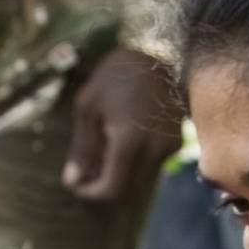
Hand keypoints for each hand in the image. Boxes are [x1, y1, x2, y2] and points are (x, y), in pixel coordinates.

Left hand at [61, 47, 179, 202]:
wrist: (158, 54)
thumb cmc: (118, 75)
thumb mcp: (89, 107)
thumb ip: (82, 149)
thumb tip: (73, 182)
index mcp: (129, 144)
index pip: (111, 191)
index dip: (91, 193)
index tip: (76, 184)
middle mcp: (153, 153)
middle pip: (125, 190)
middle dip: (102, 183)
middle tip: (84, 167)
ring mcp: (167, 151)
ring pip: (137, 180)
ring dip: (117, 172)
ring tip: (102, 143)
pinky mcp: (175, 145)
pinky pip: (148, 165)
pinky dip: (131, 161)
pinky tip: (121, 135)